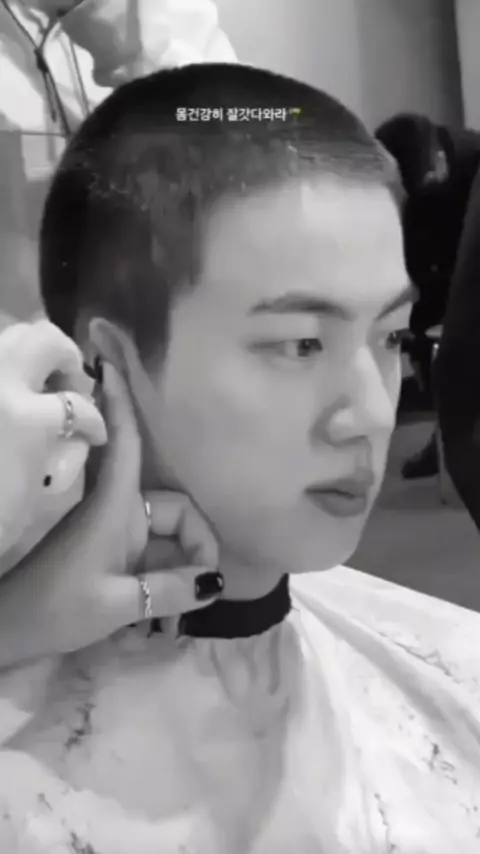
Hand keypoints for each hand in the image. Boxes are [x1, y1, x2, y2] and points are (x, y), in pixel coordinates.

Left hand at [0, 319, 105, 556]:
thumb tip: (69, 434)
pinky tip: (5, 405)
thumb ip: (53, 450)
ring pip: (8, 338)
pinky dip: (3, 373)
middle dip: (64, 361)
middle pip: (43, 339)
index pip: (78, 405)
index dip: (94, 423)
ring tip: (32, 389)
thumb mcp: (31, 493)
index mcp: (25, 419)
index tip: (95, 435)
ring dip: (28, 358)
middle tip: (66, 390)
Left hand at [0, 361, 221, 663]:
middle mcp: (118, 510)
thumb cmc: (56, 608)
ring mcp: (115, 531)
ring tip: (187, 604)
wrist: (10, 629)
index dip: (124, 405)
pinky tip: (173, 602)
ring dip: (184, 564)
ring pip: (167, 532)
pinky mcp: (110, 549)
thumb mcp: (116, 604)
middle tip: (206, 588)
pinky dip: (168, 571)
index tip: (116, 363)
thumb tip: (214, 581)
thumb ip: (170, 590)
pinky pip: (152, 549)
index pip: (124, 443)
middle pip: (175, 508)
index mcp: (114, 508)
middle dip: (198, 544)